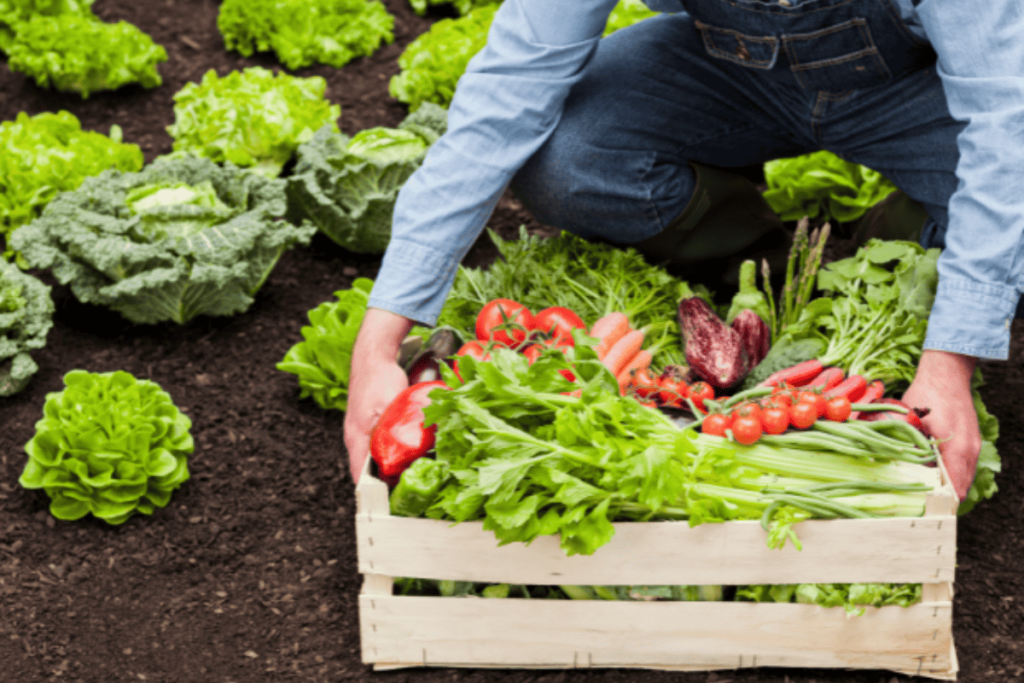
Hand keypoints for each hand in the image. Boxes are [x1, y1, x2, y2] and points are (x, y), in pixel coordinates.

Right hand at [343, 309, 413, 482]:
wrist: (374, 354)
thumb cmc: (378, 380)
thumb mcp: (388, 409)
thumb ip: (391, 434)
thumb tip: (400, 461)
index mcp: (357, 442)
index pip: (362, 481)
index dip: (377, 498)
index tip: (394, 511)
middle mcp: (357, 441)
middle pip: (370, 474)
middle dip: (389, 487)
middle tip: (411, 499)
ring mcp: (364, 433)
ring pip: (377, 461)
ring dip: (393, 472)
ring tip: (414, 483)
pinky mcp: (373, 425)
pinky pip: (383, 448)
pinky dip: (396, 456)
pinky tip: (413, 458)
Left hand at [902, 350, 979, 500]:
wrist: (947, 373)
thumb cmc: (927, 394)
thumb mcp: (912, 422)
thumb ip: (909, 445)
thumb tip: (896, 466)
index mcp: (956, 449)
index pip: (954, 488)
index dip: (940, 503)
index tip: (926, 514)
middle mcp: (969, 451)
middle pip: (961, 487)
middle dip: (943, 499)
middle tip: (922, 508)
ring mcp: (973, 445)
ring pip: (963, 476)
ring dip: (947, 486)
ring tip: (926, 494)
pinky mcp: (970, 440)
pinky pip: (963, 465)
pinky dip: (951, 473)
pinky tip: (932, 473)